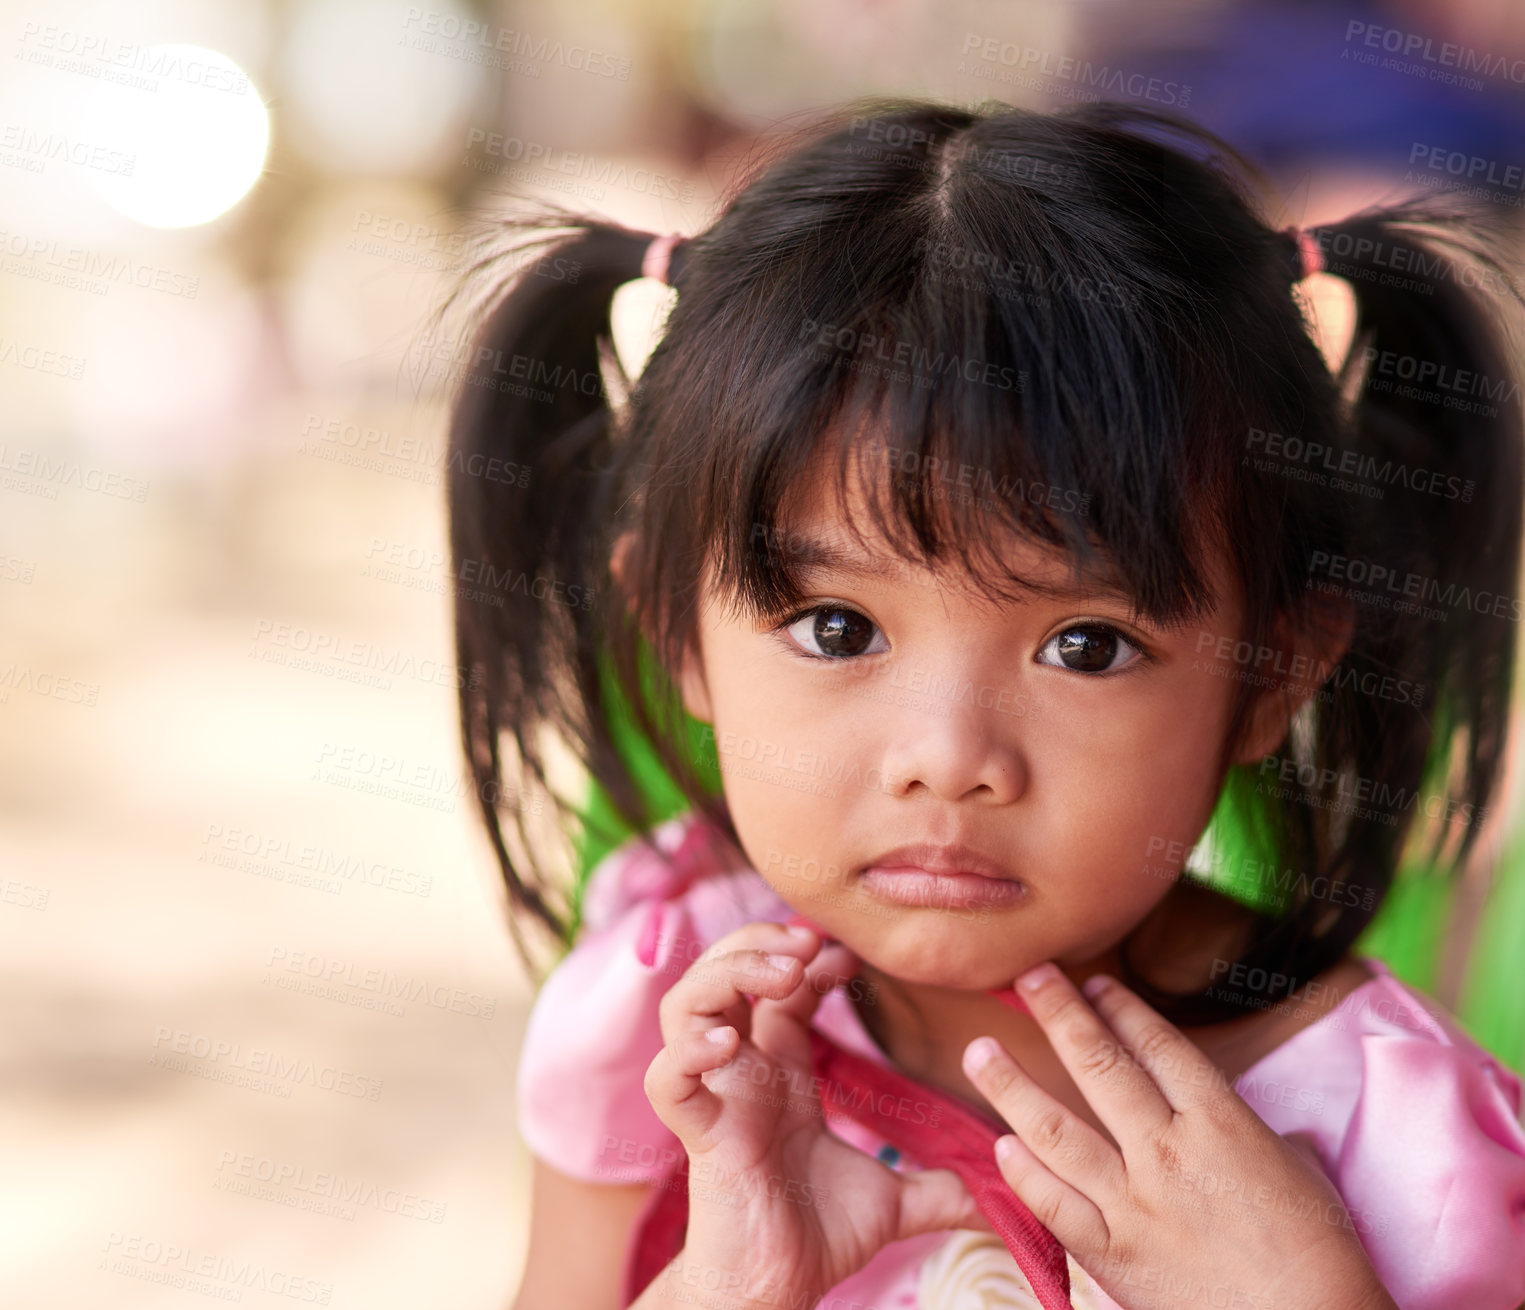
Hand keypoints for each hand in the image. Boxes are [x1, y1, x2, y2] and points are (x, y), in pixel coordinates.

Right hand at [643, 921, 991, 1307]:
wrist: (779, 1294)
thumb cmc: (817, 1240)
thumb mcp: (893, 1201)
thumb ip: (942, 1187)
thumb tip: (1003, 1195)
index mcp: (780, 1071)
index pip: (781, 985)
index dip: (810, 958)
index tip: (849, 957)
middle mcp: (742, 1071)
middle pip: (723, 972)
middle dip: (758, 942)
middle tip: (806, 945)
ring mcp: (715, 1097)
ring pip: (685, 1005)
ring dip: (727, 973)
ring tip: (779, 974)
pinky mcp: (698, 1134)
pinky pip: (668, 1080)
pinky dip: (689, 1051)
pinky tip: (730, 1043)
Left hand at [960, 964, 1395, 1309]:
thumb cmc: (1322, 1257)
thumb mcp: (1302, 1175)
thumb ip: (1263, 1139)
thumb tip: (1255, 1131)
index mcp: (1222, 1123)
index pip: (1158, 1046)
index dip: (1121, 1008)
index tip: (1093, 983)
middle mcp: (1168, 1152)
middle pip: (1099, 1066)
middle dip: (1059, 1014)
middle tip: (1027, 976)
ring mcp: (1135, 1204)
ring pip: (1056, 1129)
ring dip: (1011, 1086)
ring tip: (979, 1051)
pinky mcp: (1113, 1256)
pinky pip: (1054, 1205)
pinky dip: (1023, 1174)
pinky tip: (1000, 1146)